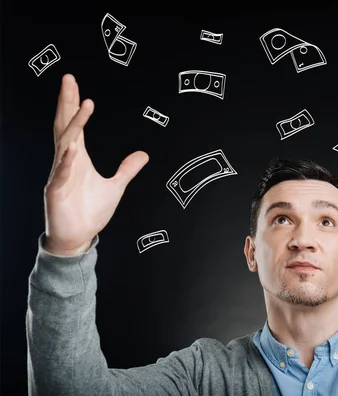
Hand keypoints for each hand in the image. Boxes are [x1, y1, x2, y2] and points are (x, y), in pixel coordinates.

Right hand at [43, 74, 148, 255]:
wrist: (77, 237)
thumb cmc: (90, 212)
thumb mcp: (116, 187)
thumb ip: (127, 169)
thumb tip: (144, 154)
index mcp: (77, 158)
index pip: (74, 125)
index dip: (74, 104)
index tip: (74, 84)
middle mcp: (66, 161)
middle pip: (65, 126)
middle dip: (67, 102)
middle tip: (69, 79)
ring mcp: (59, 175)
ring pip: (65, 144)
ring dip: (74, 125)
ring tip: (83, 106)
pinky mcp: (56, 191)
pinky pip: (61, 173)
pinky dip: (66, 160)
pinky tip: (72, 147)